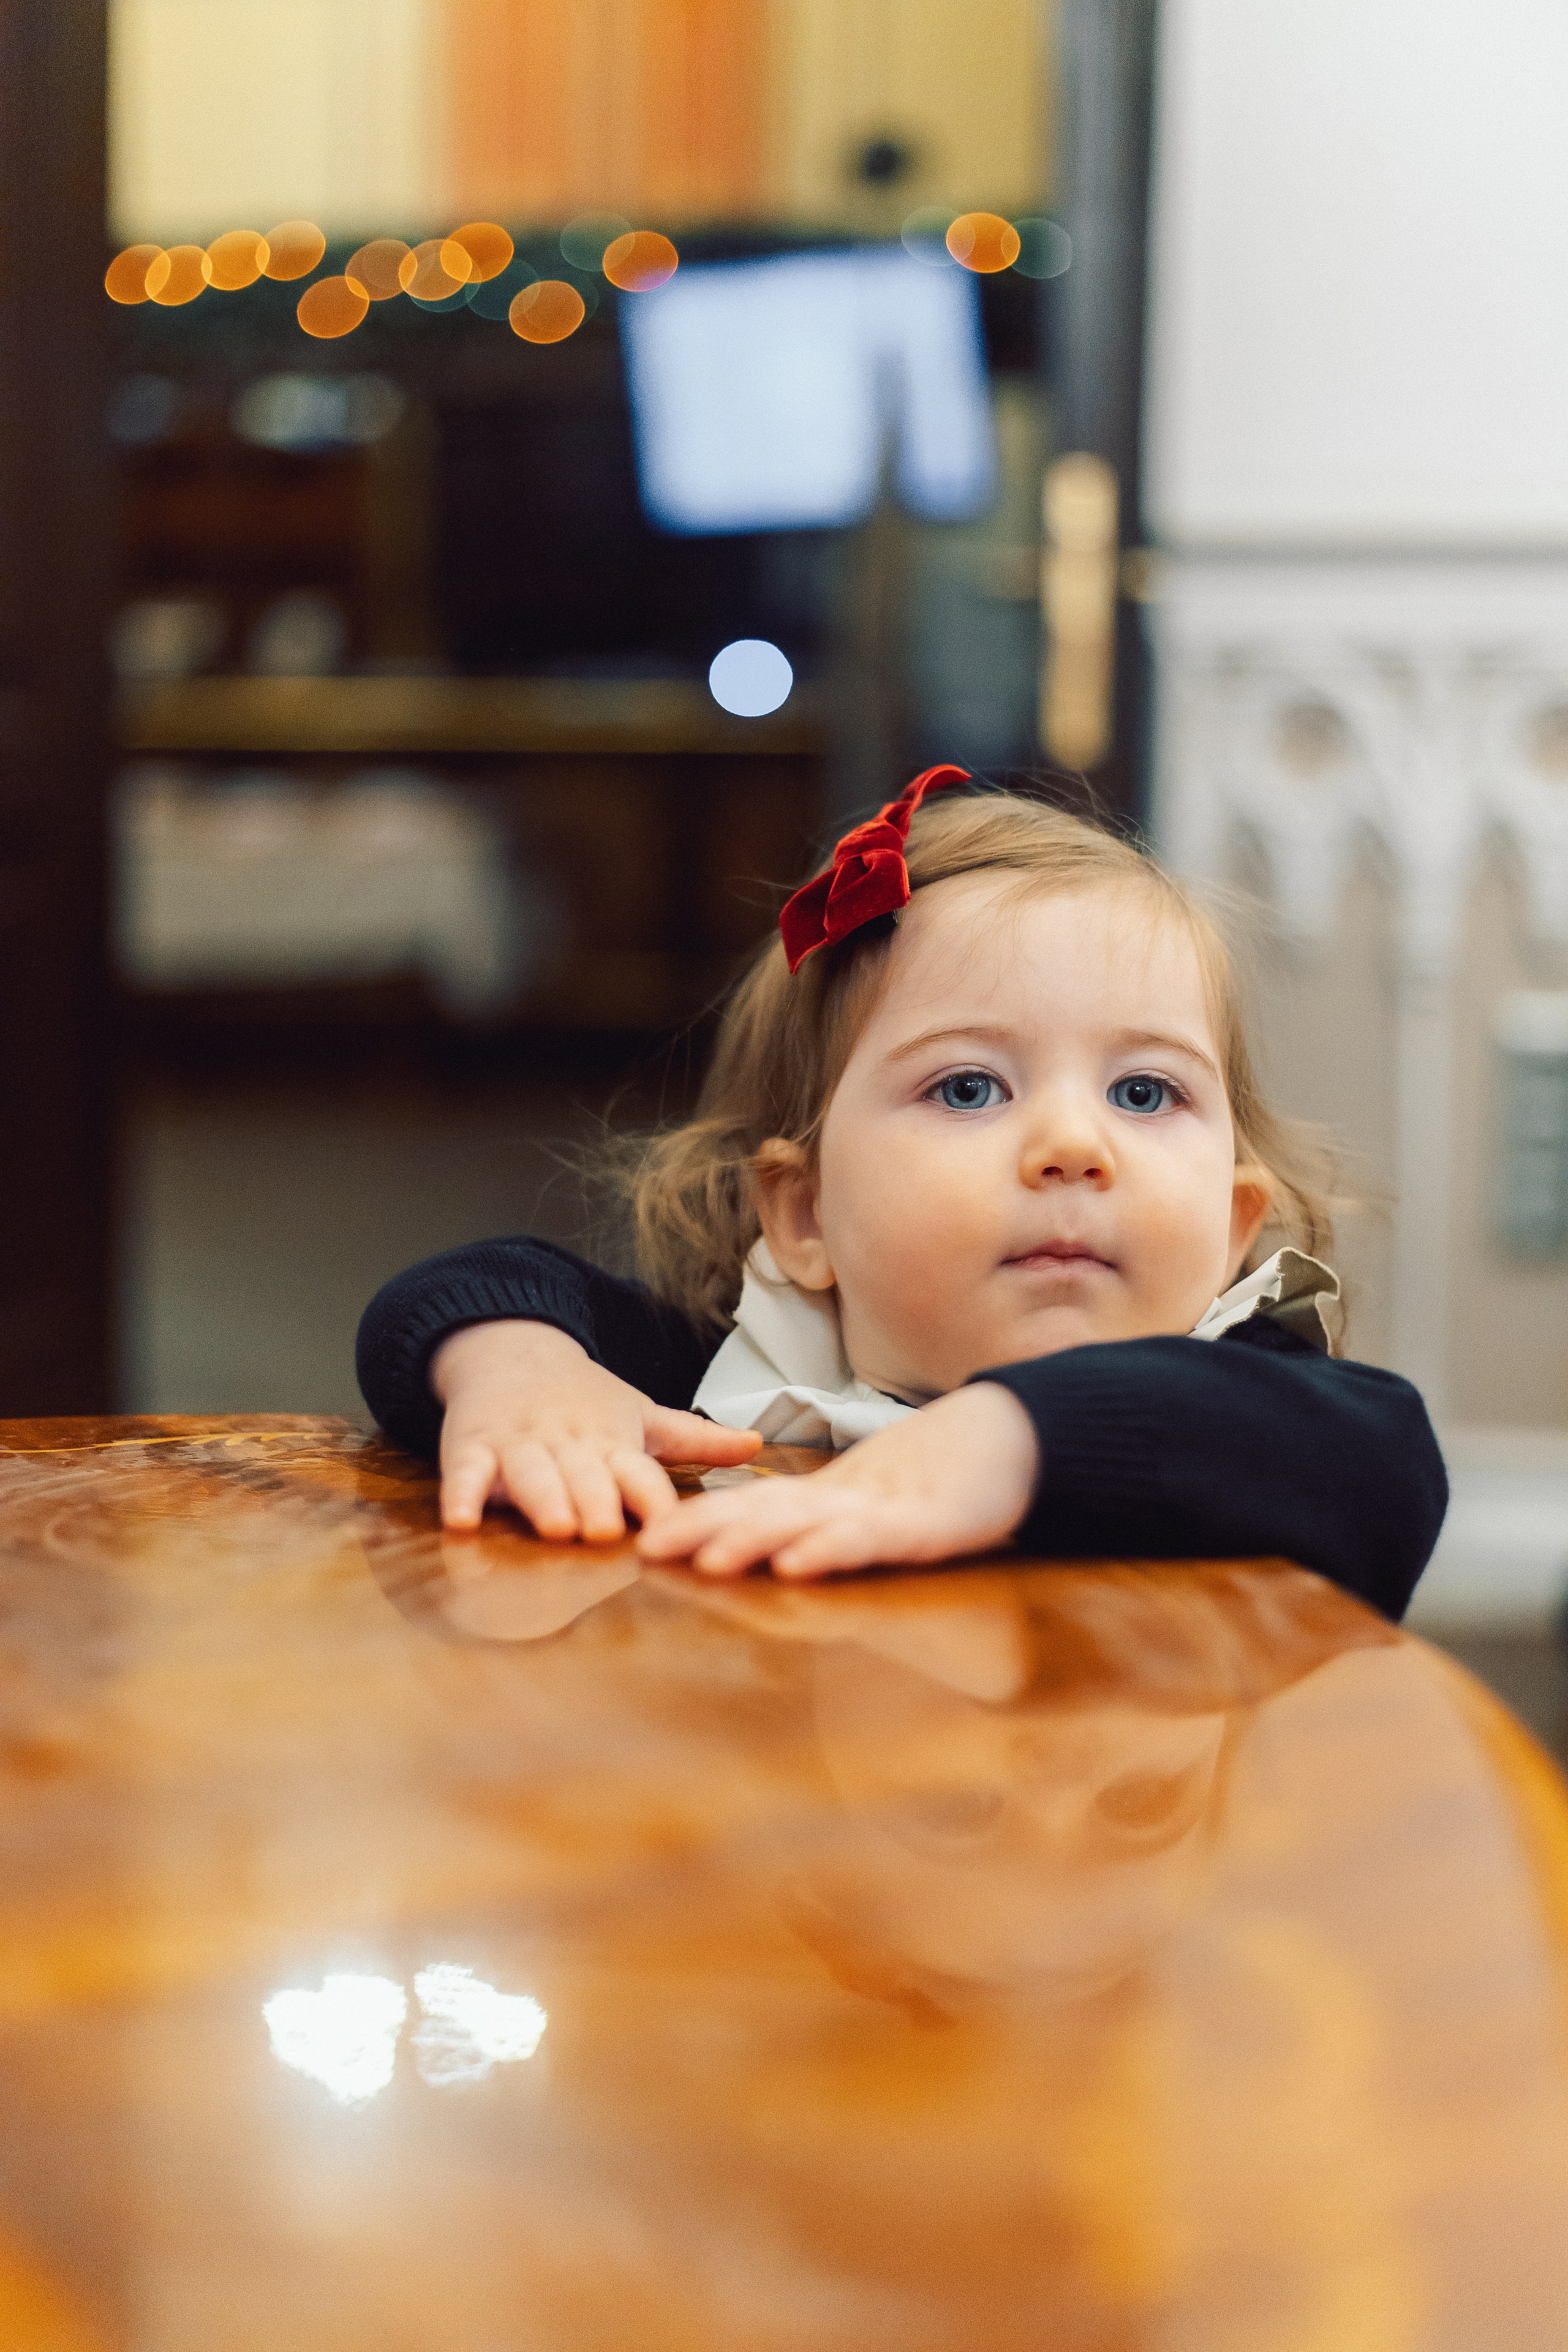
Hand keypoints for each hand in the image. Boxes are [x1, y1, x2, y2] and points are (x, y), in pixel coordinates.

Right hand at [432, 1320, 761, 1537]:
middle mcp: (568, 1442)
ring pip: (530, 1472)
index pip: (637, 1469)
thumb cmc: (583, 1399)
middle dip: (594, 1499)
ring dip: (542, 1497)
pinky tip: (462, 1521)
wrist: (510, 1350)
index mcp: (612, 1440)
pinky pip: (465, 1471)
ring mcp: (519, 1443)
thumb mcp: (639, 1415)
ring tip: (555, 1526)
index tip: (667, 1523)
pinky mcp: (473, 1446)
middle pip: (583, 1473)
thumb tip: (759, 1445)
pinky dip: (462, 1494)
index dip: (650, 1495)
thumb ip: (695, 1438)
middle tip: (604, 1530)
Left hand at [636, 1382, 1039, 1579]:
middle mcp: (844, 1500)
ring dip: (753, 1541)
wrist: (1015, 1435)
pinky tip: (798, 1565)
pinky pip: (868, 1541)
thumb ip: (834, 1524)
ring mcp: (881, 1510)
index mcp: (830, 1499)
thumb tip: (781, 1547)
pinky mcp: (922, 1525)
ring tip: (706, 1559)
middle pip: (763, 1514)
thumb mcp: (879, 1506)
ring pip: (806, 1525)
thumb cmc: (947, 1475)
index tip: (647, 1540)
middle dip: (702, 1530)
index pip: (752, 1509)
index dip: (699, 1521)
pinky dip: (830, 1550)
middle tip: (646, 1547)